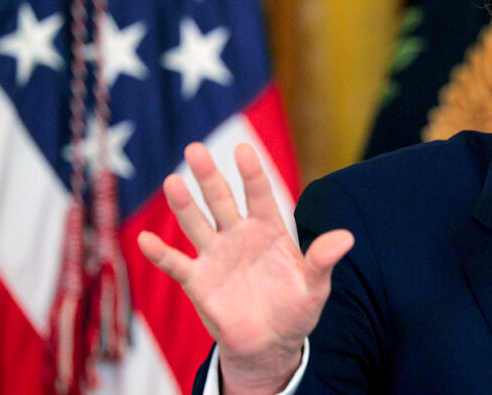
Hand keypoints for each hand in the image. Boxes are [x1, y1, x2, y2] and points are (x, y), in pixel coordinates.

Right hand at [138, 143, 353, 393]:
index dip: (252, 173)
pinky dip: (161, 254)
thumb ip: (323, 261)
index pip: (259, 195)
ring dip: (183, 205)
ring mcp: (216, 255)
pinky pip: (177, 263)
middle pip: (221, 200)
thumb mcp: (315, 287)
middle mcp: (239, 235)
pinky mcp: (198, 280)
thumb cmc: (296, 309)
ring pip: (196, 224)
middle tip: (196, 148)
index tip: (243, 149)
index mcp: (269, 230)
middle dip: (209, 176)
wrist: (270, 342)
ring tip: (172, 182)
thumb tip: (346, 238)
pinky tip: (144, 239)